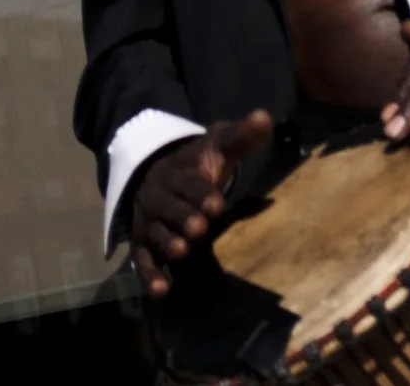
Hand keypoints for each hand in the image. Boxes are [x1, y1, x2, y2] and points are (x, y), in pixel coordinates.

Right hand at [128, 110, 273, 297]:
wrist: (156, 173)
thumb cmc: (196, 165)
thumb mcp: (217, 147)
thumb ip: (241, 136)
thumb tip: (266, 117)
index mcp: (178, 173)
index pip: (188, 182)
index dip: (200, 192)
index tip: (216, 201)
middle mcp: (159, 197)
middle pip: (170, 208)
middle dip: (184, 217)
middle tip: (201, 227)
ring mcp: (149, 222)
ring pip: (156, 233)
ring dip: (168, 242)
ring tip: (183, 251)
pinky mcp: (143, 244)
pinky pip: (142, 260)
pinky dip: (149, 275)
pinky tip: (160, 291)